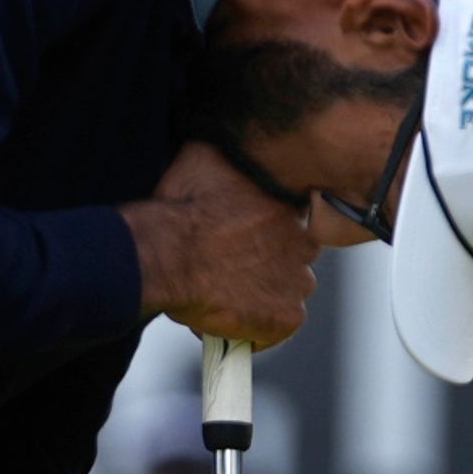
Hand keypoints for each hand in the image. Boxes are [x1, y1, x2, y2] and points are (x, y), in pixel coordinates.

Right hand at [122, 143, 319, 348]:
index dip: (262, 232)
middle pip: (292, 256)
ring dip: (263, 295)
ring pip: (287, 291)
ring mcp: (298, 280)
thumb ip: (227, 155)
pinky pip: (276, 328)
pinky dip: (254, 329)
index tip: (237, 240)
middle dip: (267, 263)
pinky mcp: (287, 316)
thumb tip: (223, 144)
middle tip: (228, 268)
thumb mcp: (203, 159)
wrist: (168, 254)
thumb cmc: (181, 207)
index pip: (289, 220)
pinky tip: (225, 317)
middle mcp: (304, 240)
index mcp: (290, 203)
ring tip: (224, 295)